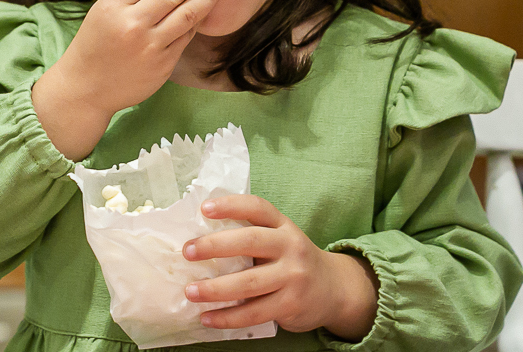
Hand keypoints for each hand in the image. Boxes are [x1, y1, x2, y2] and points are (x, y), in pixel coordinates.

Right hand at [31, 0, 231, 159]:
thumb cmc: (95, 44)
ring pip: (188, 12)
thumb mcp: (103, 10)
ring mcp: (150, 45)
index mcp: (114, 5)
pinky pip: (187, 35)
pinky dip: (199, 17)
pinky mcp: (163, 64)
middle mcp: (133, 23)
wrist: (86, 88)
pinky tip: (209, 5)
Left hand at [182, 195, 378, 339]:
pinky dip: (228, 317)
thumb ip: (253, 235)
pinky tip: (207, 318)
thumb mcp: (281, 238)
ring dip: (214, 289)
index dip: (230, 205)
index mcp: (283, 225)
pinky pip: (254, 313)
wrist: (336, 289)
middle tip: (187, 252)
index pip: (257, 207)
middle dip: (214, 246)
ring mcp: (293, 277)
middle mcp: (291, 247)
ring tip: (190, 292)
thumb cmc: (293, 260)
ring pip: (248, 283)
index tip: (203, 208)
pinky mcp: (291, 305)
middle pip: (249, 242)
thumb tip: (200, 238)